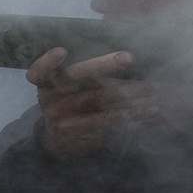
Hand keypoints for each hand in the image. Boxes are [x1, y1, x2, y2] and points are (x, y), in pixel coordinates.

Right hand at [28, 47, 157, 158]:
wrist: (59, 142)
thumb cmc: (68, 103)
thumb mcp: (61, 88)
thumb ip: (80, 72)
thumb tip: (123, 54)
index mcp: (45, 83)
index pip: (39, 71)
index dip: (48, 61)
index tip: (62, 51)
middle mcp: (51, 97)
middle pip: (75, 76)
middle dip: (103, 65)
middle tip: (129, 58)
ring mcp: (64, 114)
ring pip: (100, 97)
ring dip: (130, 90)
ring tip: (153, 87)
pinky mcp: (80, 129)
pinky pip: (110, 118)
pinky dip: (133, 113)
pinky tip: (151, 109)